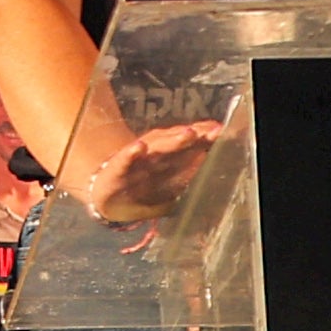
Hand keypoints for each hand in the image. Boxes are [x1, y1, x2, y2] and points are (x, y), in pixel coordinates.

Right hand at [77, 115, 223, 229]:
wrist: (108, 199)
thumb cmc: (143, 191)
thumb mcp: (171, 189)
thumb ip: (190, 180)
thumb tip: (216, 180)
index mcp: (172, 159)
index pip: (192, 144)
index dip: (207, 137)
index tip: (222, 131)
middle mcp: (156, 155)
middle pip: (178, 142)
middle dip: (196, 136)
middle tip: (212, 131)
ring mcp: (137, 161)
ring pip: (156, 147)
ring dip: (172, 140)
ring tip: (187, 134)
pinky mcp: (117, 169)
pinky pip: (124, 160)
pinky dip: (131, 154)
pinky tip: (139, 148)